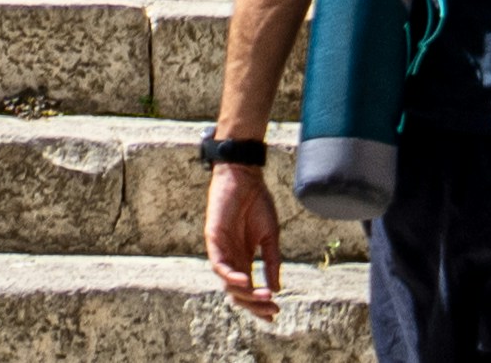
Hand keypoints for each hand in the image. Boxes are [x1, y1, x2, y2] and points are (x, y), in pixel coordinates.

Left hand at [203, 165, 287, 315]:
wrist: (245, 176)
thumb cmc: (257, 202)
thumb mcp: (270, 236)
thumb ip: (272, 262)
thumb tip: (276, 290)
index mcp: (244, 258)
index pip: (249, 289)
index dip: (259, 304)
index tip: (275, 314)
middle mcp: (231, 258)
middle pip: (238, 292)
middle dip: (254, 304)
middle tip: (272, 310)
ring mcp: (221, 250)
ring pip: (228, 283)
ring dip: (245, 293)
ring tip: (263, 297)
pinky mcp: (213, 239)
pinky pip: (218, 264)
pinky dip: (230, 275)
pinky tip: (245, 280)